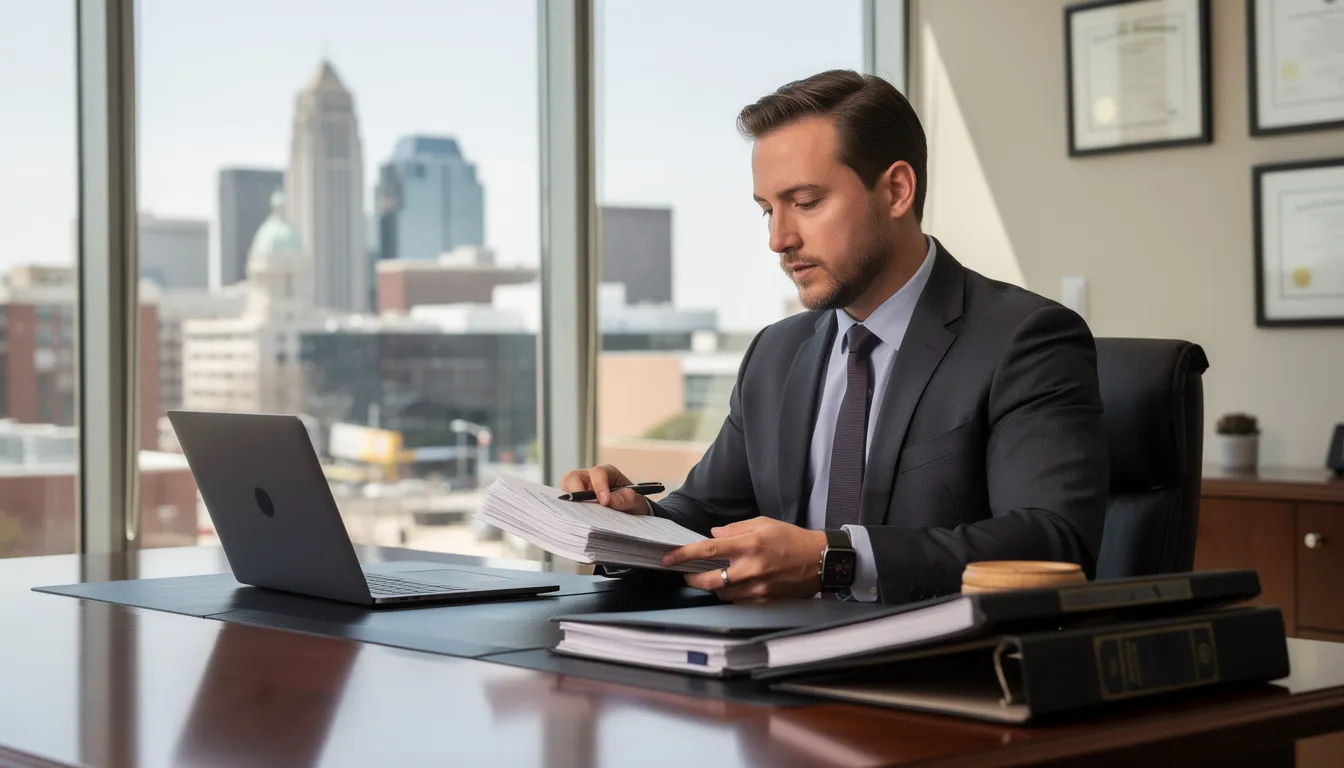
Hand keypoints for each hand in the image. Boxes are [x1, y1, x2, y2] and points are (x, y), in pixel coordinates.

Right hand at [559, 464, 650, 514]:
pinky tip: (574, 520)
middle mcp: (590, 478)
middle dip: (576, 490)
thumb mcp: (637, 503)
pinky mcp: (573, 502)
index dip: (599, 486)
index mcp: (607, 473)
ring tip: (577, 514)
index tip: (604, 502)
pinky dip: (567, 510)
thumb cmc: (632, 505)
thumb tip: (611, 500)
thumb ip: (629, 499)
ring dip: (569, 501)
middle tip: (583, 507)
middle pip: (573, 477)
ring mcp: (579, 490)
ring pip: (565, 489)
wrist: (631, 515)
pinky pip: (565, 503)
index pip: (598, 473)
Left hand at [662, 517, 826, 602]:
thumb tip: (713, 535)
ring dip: (712, 586)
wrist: (820, 561)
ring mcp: (758, 588)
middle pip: (708, 581)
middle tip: (685, 574)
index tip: (667, 559)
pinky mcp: (764, 601)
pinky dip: (730, 594)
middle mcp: (751, 569)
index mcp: (749, 545)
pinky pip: (738, 602)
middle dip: (691, 579)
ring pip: (721, 594)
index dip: (683, 555)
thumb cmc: (791, 539)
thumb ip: (735, 529)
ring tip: (714, 577)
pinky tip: (734, 585)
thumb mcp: (763, 523)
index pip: (708, 550)